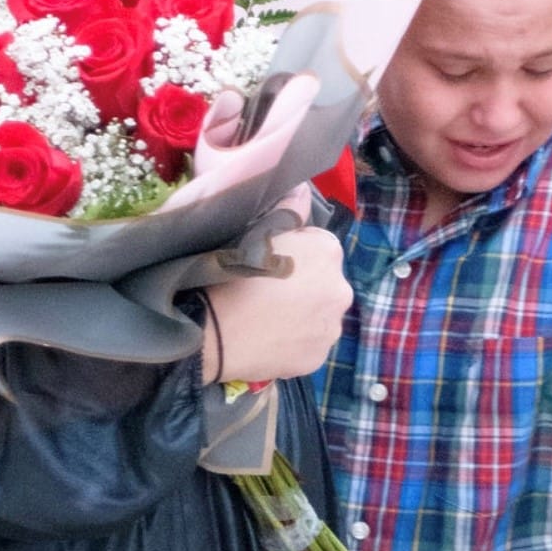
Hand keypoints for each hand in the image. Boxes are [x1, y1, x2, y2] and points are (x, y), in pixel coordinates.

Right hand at [203, 220, 351, 383]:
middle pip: (323, 284)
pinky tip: (268, 340)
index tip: (268, 262)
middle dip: (303, 286)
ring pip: (319, 316)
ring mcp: (331, 328)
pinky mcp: (318, 359)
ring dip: (301, 315)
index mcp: (328, 251)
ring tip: (265, 319)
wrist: (211, 329)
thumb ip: (287, 209)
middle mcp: (341, 289)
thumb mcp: (255, 229)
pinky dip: (294, 343)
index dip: (293, 253)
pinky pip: (308, 345)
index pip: (319, 247)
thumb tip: (303, 191)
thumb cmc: (230, 272)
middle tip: (265, 293)